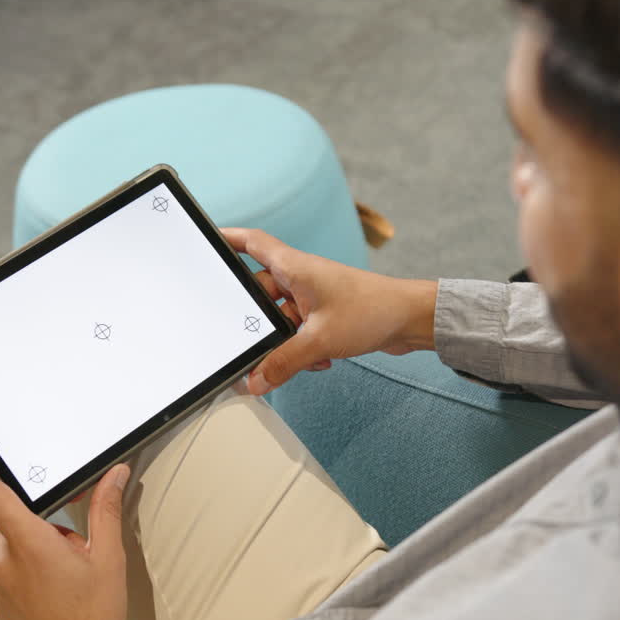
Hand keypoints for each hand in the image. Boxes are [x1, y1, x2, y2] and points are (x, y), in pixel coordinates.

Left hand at [0, 438, 128, 619]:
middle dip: (48, 527)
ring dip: (42, 550)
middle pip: (18, 521)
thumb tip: (114, 476)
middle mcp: (6, 561)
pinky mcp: (0, 599)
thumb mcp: (109, 557)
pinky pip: (14, 569)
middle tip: (76, 552)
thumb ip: (105, 509)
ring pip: (18, 546)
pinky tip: (58, 591)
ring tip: (70, 578)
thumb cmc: (93, 618)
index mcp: (30, 543)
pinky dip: (35, 570)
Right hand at [222, 227, 438, 395]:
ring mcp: (313, 296)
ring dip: (285, 341)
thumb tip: (255, 381)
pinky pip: (299, 331)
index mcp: (295, 268)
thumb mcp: (319, 340)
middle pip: (260, 292)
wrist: (411, 320)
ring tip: (299, 356)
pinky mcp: (325, 315)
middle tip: (247, 338)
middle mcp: (301, 278)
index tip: (207, 240)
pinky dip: (303, 347)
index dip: (227, 239)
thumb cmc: (373, 311)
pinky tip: (320, 359)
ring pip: (280, 318)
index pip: (252, 243)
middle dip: (257, 319)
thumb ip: (283, 362)